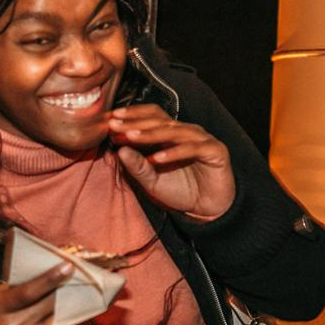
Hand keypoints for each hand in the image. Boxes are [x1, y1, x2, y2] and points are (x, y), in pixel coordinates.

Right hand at [0, 263, 96, 324]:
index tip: (69, 267)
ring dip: (79, 312)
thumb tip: (37, 276)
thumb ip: (8, 289)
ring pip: (60, 323)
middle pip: (49, 304)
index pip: (27, 291)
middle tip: (84, 281)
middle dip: (69, 291)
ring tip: (90, 302)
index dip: (50, 278)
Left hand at [108, 105, 234, 219]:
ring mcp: (202, 139)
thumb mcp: (152, 182)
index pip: (151, 116)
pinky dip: (174, 153)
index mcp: (171, 134)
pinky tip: (156, 159)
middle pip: (160, 120)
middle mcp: (186, 132)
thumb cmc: (180, 191)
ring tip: (130, 137)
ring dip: (150, 134)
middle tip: (114, 126)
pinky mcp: (215, 151)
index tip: (109, 120)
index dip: (132, 115)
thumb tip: (119, 150)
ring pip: (174, 132)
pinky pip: (192, 149)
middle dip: (135, 123)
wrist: (208, 210)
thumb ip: (137, 167)